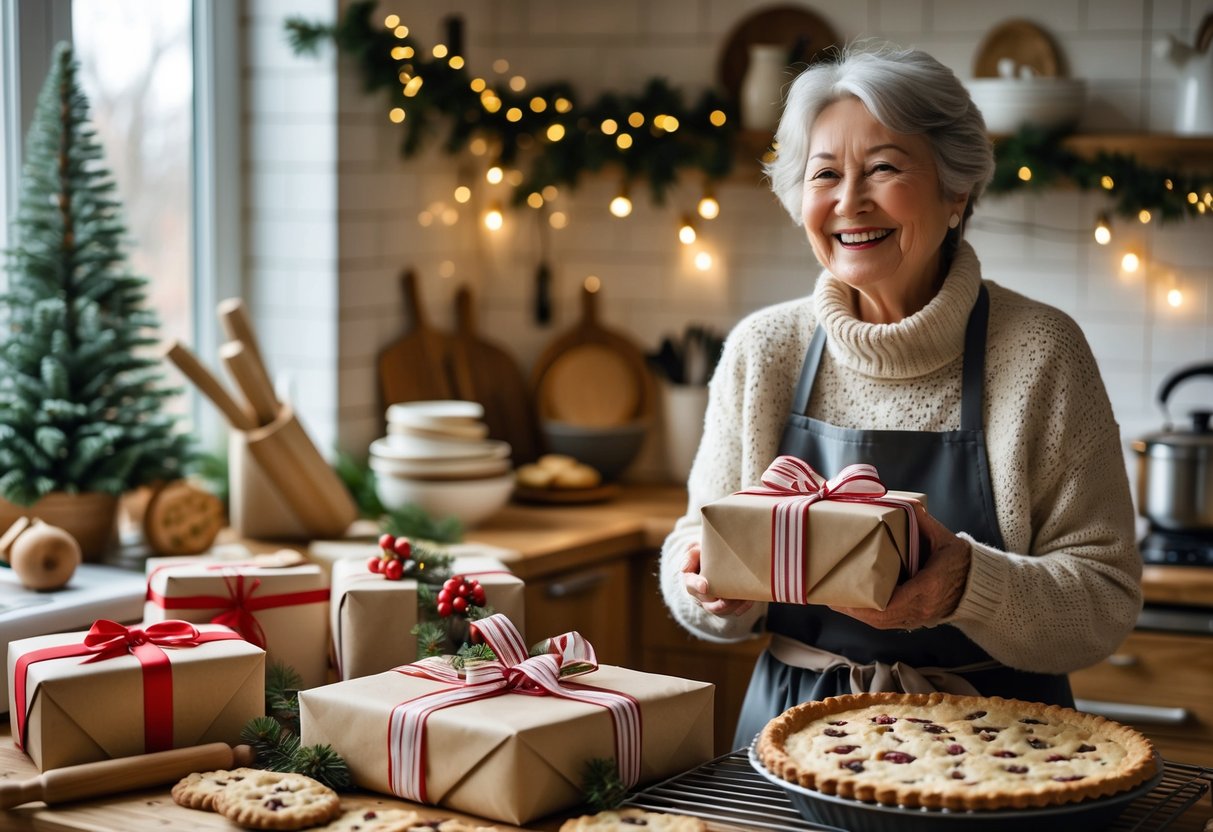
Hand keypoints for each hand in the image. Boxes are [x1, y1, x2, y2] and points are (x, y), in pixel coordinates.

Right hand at [680, 543, 753, 616]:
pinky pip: (735, 611)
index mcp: (691, 580)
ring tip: (743, 595)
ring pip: (723, 610)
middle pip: (709, 604)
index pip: (690, 585)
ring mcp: (714, 603)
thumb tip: (684, 568)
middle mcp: (701, 596)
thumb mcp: (695, 550)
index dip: (697, 586)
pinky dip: (743, 606)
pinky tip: (749, 599)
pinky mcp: (727, 606)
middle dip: (720, 602)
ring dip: (734, 605)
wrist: (715, 561)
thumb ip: (690, 555)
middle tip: (731, 596)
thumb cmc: (703, 555)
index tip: (704, 586)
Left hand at [829, 502, 970, 629]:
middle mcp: (922, 607)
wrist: (978, 584)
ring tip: (836, 600)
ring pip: (882, 623)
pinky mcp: (916, 619)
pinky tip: (854, 605)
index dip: (866, 602)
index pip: (893, 601)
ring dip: (858, 614)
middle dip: (853, 609)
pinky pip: (888, 622)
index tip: (845, 591)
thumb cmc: (960, 559)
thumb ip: (924, 522)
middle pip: (880, 617)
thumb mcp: (943, 538)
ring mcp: (919, 617)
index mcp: (928, 587)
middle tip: (829, 595)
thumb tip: (906, 504)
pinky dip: (869, 616)